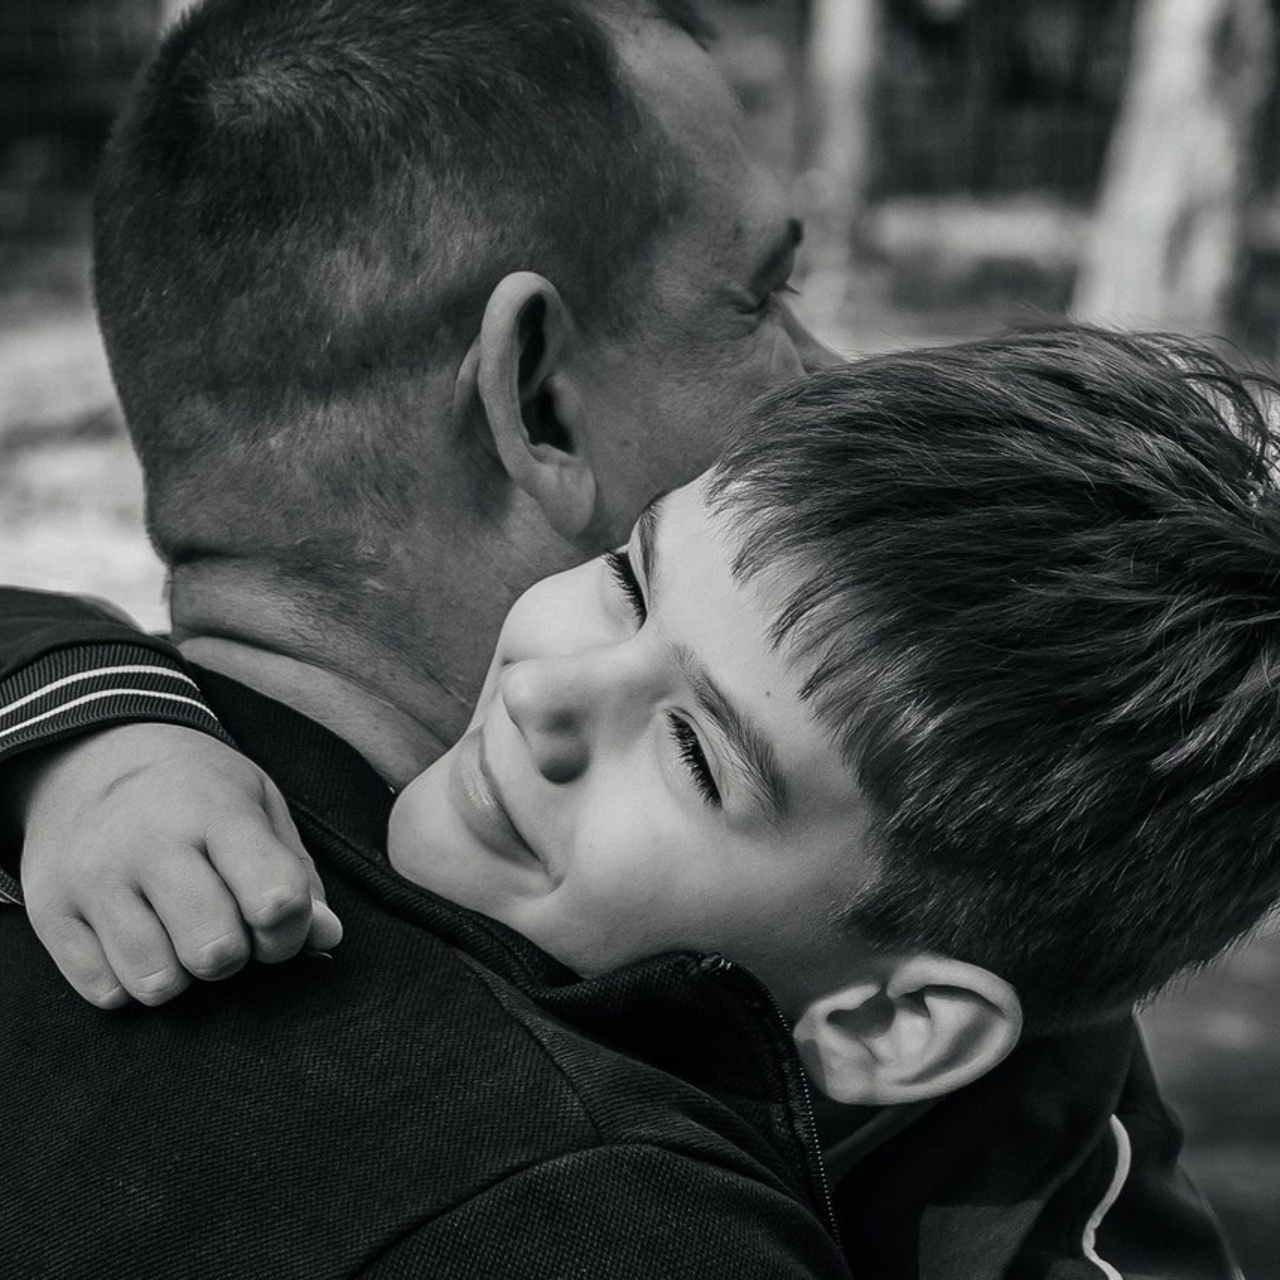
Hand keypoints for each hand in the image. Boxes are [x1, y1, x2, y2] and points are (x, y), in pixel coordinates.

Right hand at [16, 724, 342, 1007]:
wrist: (91, 758)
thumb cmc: (196, 789)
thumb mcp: (259, 805)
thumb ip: (297, 874)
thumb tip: (327, 939)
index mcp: (215, 811)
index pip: (275, 901)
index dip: (290, 930)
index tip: (277, 920)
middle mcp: (149, 843)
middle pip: (216, 953)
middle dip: (234, 955)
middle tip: (224, 925)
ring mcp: (92, 878)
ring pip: (157, 983)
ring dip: (180, 973)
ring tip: (178, 930)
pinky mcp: (48, 910)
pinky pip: (104, 991)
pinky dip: (128, 980)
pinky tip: (136, 936)